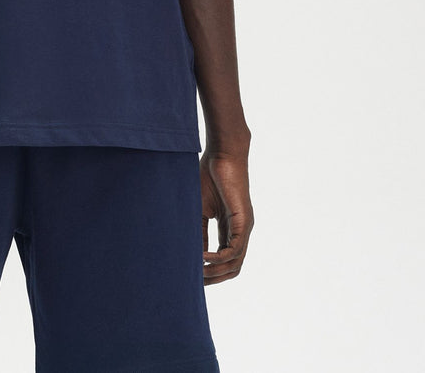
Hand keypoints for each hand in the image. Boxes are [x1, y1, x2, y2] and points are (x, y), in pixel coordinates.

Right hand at [200, 148, 253, 284]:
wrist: (222, 154)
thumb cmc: (209, 175)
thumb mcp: (200, 208)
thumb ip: (199, 231)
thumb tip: (194, 254)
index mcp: (230, 228)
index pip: (224, 258)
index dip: (210, 271)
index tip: (192, 277)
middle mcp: (240, 231)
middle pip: (232, 267)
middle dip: (215, 278)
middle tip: (195, 283)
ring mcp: (244, 228)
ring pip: (235, 262)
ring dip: (217, 271)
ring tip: (198, 273)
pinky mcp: (243, 221)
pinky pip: (235, 249)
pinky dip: (220, 257)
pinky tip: (203, 257)